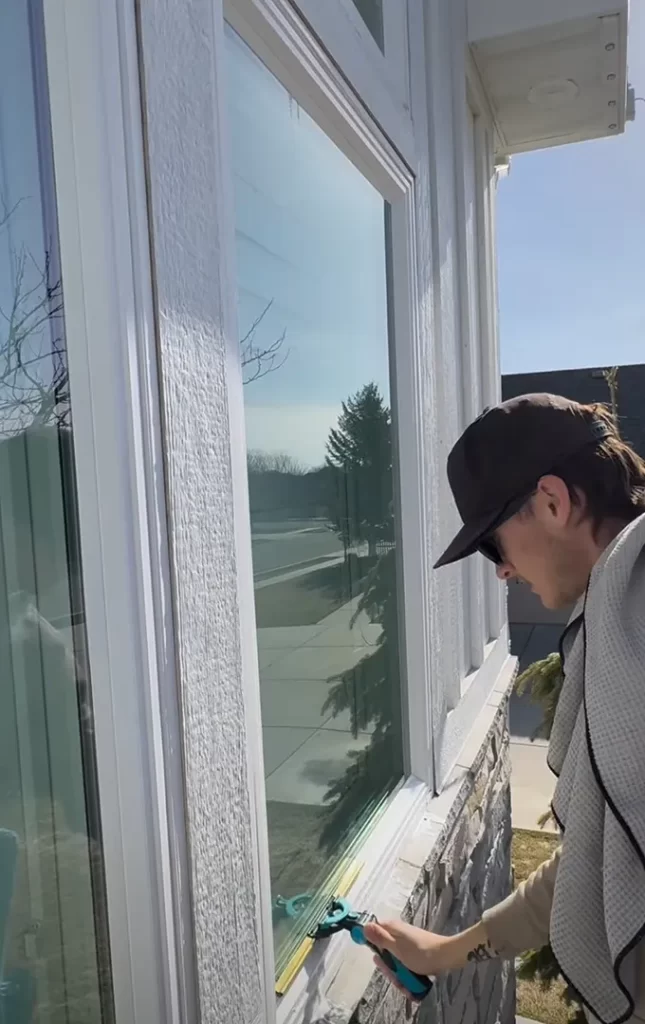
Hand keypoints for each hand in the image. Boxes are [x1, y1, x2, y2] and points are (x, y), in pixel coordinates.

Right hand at [363, 918, 493, 990]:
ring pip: (394, 961)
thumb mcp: (397, 948)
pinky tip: (412, 984)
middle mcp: (398, 935)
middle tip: (395, 975)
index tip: (377, 959)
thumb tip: (364, 927)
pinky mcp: (414, 954)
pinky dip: (407, 975)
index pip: (374, 933)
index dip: (372, 945)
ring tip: (406, 984)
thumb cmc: (421, 952)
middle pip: (384, 952)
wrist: (446, 957)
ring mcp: (406, 945)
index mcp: (392, 929)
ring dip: (398, 975)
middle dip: (388, 968)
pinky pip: (404, 964)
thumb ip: (380, 939)